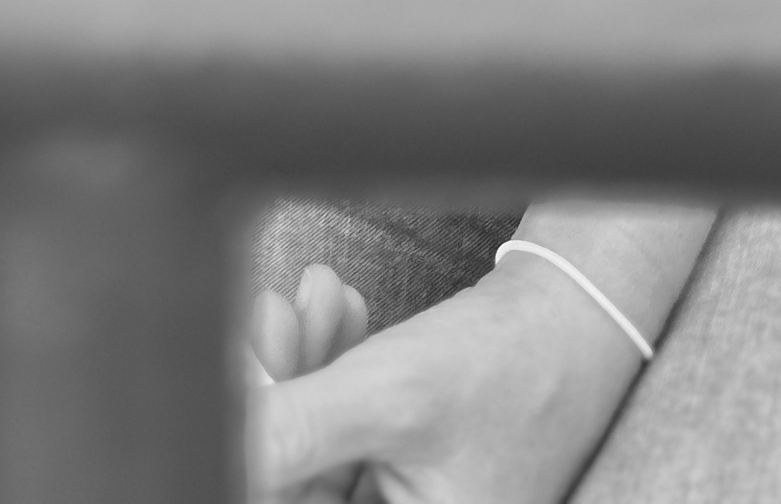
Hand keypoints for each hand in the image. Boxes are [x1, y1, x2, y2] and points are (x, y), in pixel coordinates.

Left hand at [248, 256, 647, 503]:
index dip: (254, 455)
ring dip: (299, 370)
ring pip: (313, 451)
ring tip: (307, 297)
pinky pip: (338, 434)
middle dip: (275, 394)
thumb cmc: (502, 367)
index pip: (293, 503)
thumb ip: (293, 435)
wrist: (572, 316)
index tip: (233, 378)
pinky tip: (331, 307)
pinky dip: (327, 373)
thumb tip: (207, 458)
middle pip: (298, 483)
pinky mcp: (397, 476)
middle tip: (270, 312)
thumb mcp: (387, 399)